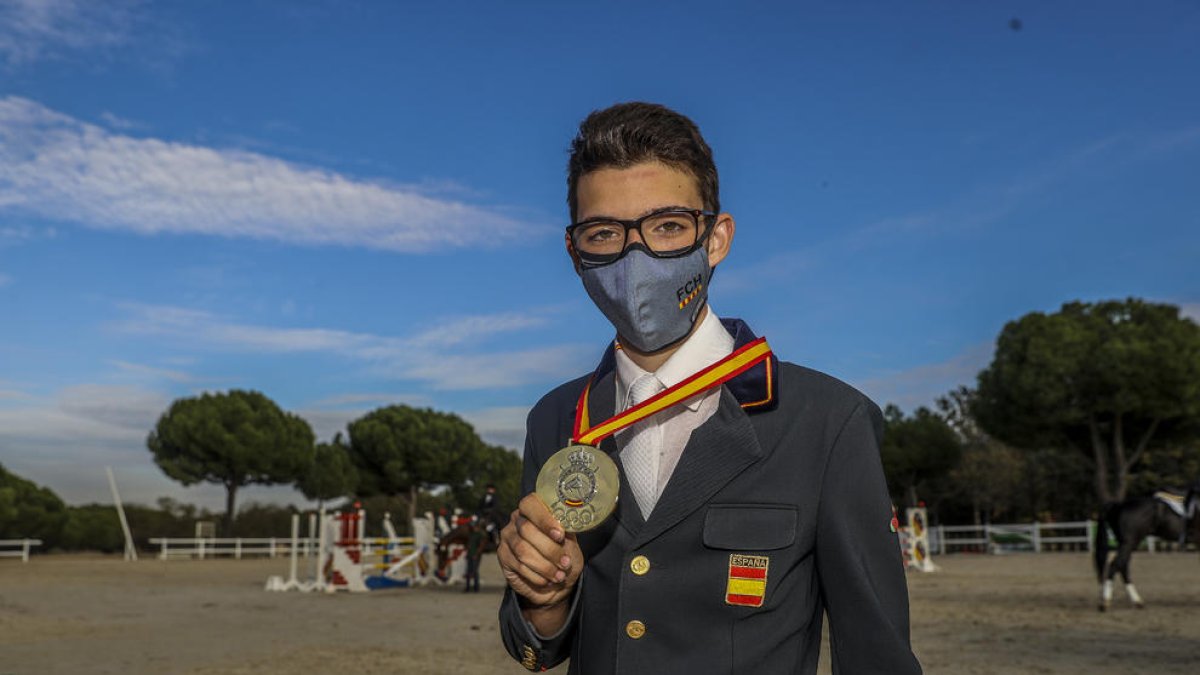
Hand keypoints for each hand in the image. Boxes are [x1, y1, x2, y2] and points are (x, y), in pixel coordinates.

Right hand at [498, 493, 583, 609]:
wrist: (555, 582)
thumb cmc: (564, 555)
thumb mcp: (571, 542)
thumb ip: (565, 532)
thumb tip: (564, 527)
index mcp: (534, 509)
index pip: (530, 504)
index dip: (544, 519)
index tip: (560, 536)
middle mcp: (517, 519)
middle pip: (527, 530)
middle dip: (550, 549)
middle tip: (565, 563)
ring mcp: (508, 537)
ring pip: (523, 550)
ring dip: (545, 566)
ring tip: (559, 575)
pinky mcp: (503, 556)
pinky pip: (518, 566)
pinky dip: (536, 576)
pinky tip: (546, 580)